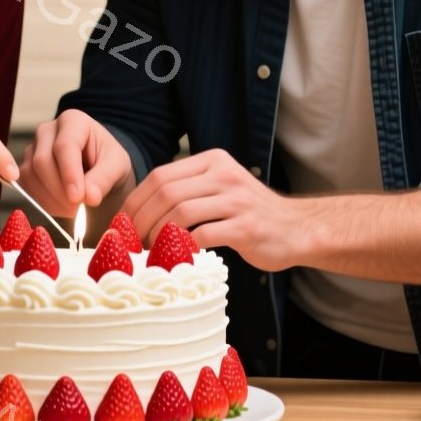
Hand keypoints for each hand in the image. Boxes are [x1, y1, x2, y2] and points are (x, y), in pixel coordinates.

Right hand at [18, 109, 136, 216]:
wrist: (97, 168)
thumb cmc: (107, 161)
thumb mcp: (117, 166)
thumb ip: (104, 179)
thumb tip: (89, 197)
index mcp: (72, 121)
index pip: (64, 146)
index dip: (69, 173)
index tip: (78, 197)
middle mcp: (47, 131)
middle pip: (42, 161)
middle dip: (59, 190)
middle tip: (78, 209)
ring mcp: (32, 149)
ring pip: (30, 176)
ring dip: (51, 199)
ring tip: (74, 209)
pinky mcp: (25, 168)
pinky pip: (26, 188)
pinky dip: (44, 203)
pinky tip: (62, 208)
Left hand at [121, 148, 302, 271]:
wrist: (298, 229)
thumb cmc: (251, 214)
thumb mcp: (221, 189)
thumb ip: (190, 191)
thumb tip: (140, 212)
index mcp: (213, 162)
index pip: (161, 176)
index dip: (136, 201)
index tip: (123, 223)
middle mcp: (224, 175)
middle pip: (166, 192)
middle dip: (141, 219)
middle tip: (130, 243)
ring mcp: (237, 200)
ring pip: (180, 213)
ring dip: (158, 235)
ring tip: (150, 252)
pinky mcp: (246, 226)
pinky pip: (203, 235)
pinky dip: (183, 248)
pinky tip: (177, 259)